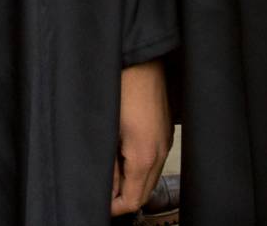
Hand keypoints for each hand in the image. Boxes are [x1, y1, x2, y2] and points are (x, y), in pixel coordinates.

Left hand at [110, 59, 171, 214]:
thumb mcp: (107, 131)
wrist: (140, 59)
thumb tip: (106, 189)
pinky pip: (156, 160)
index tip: (101, 202)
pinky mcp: (166, 131)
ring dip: (133, 180)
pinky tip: (124, 154)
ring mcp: (166, 141)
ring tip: (112, 172)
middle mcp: (161, 152)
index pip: (134, 199)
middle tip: (104, 190)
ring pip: (151, 176)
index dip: (115, 206)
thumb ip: (108, 166)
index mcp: (145, 155)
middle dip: (124, 196)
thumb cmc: (120, 88)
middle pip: (145, 192)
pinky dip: (141, 166)